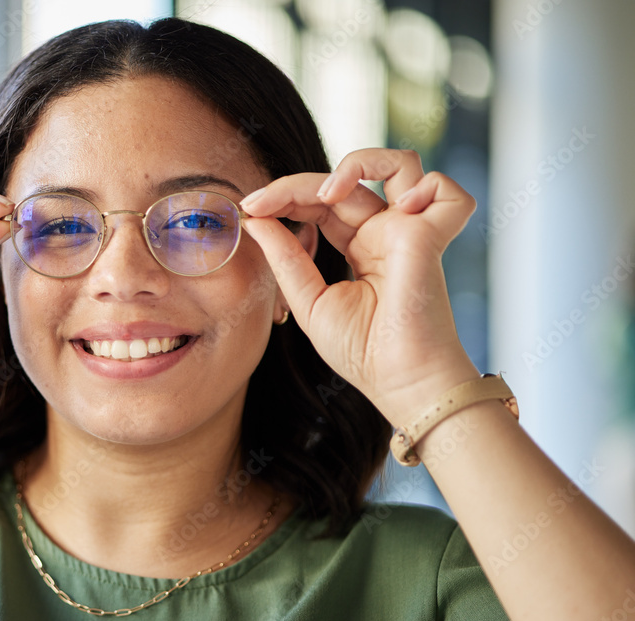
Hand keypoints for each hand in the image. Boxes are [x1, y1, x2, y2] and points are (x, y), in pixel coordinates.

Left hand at [241, 148, 480, 423]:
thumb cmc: (361, 352)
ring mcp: (410, 232)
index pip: (322, 204)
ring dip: (362, 162)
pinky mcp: (432, 237)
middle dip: (298, 184)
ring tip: (329, 194)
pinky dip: (427, 185)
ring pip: (401, 163)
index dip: (286, 197)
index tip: (249, 208)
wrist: (398, 382)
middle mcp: (386, 233)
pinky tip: (399, 207)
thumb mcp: (308, 301)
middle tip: (261, 202)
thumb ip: (285, 258)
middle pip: (347, 181)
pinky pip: (447, 190)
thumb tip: (255, 219)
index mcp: (359, 246)